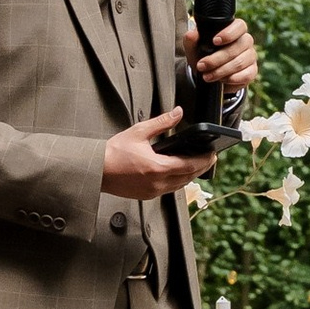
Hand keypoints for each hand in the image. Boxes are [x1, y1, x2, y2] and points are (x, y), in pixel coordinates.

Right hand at [101, 110, 218, 198]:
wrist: (96, 170)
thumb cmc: (113, 153)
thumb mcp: (139, 132)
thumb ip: (162, 122)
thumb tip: (178, 113)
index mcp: (157, 168)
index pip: (190, 165)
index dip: (205, 160)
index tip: (213, 154)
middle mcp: (157, 183)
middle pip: (188, 177)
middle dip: (201, 167)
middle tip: (209, 158)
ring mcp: (152, 191)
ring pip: (180, 186)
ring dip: (190, 175)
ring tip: (196, 164)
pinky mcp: (146, 195)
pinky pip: (169, 190)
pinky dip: (177, 182)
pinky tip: (177, 173)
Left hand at [183, 9, 260, 95]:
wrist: (209, 75)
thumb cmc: (204, 56)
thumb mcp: (194, 49)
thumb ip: (191, 40)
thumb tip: (192, 34)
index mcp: (234, 30)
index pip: (239, 26)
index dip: (229, 33)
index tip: (215, 41)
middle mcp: (245, 41)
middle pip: (238, 46)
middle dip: (217, 58)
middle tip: (201, 66)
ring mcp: (251, 56)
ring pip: (240, 62)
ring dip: (221, 71)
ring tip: (207, 76)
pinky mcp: (252, 71)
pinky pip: (246, 75)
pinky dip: (231, 79)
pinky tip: (221, 80)